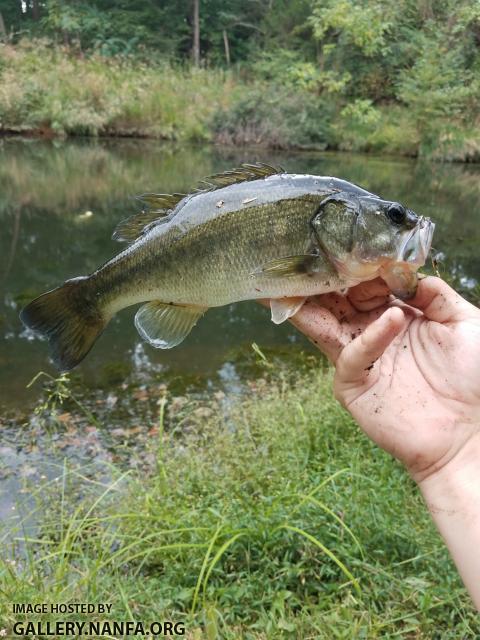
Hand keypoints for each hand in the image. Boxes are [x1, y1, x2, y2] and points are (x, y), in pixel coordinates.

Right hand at [284, 276, 479, 481]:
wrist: (471, 432)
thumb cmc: (474, 379)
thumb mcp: (465, 322)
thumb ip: (436, 293)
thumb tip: (404, 276)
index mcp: (394, 317)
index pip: (364, 287)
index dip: (364, 270)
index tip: (367, 253)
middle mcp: (371, 335)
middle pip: (336, 303)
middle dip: (321, 282)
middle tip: (308, 258)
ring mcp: (360, 360)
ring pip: (324, 327)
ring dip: (309, 304)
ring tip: (297, 282)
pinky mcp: (353, 387)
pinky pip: (352, 356)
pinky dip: (369, 338)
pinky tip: (394, 319)